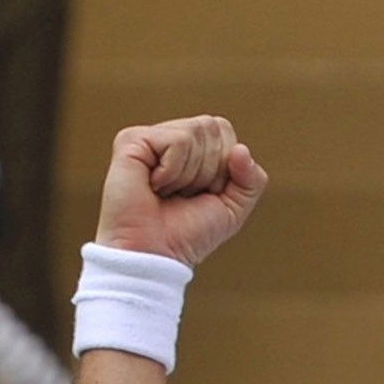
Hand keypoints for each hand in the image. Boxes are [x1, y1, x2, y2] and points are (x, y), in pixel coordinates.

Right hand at [95, 116, 268, 267]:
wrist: (155, 256)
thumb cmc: (187, 236)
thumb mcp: (233, 210)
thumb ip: (252, 180)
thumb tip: (241, 149)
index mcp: (192, 147)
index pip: (225, 131)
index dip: (224, 168)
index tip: (201, 194)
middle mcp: (170, 136)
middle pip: (214, 127)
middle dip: (210, 170)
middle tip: (183, 195)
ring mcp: (150, 137)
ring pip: (197, 133)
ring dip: (190, 175)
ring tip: (167, 193)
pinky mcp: (131, 140)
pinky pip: (178, 141)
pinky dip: (173, 172)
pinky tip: (153, 186)